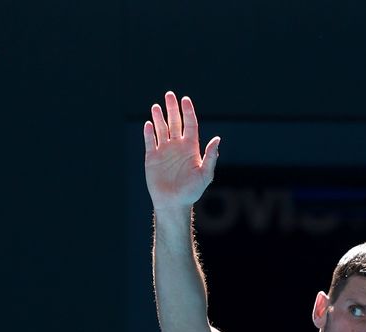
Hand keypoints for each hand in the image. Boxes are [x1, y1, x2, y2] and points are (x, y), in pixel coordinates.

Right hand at [143, 91, 219, 210]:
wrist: (174, 203)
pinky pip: (150, 142)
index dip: (188, 112)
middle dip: (172, 109)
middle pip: (175, 123)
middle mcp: (177, 146)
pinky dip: (149, 133)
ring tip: (157, 106)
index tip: (185, 100)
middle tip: (169, 95)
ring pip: (161, 129)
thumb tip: (217, 139)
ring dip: (159, 118)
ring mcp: (164, 151)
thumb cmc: (192, 191)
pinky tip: (149, 124)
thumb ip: (211, 157)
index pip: (190, 125)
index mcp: (191, 148)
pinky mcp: (152, 158)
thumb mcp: (205, 174)